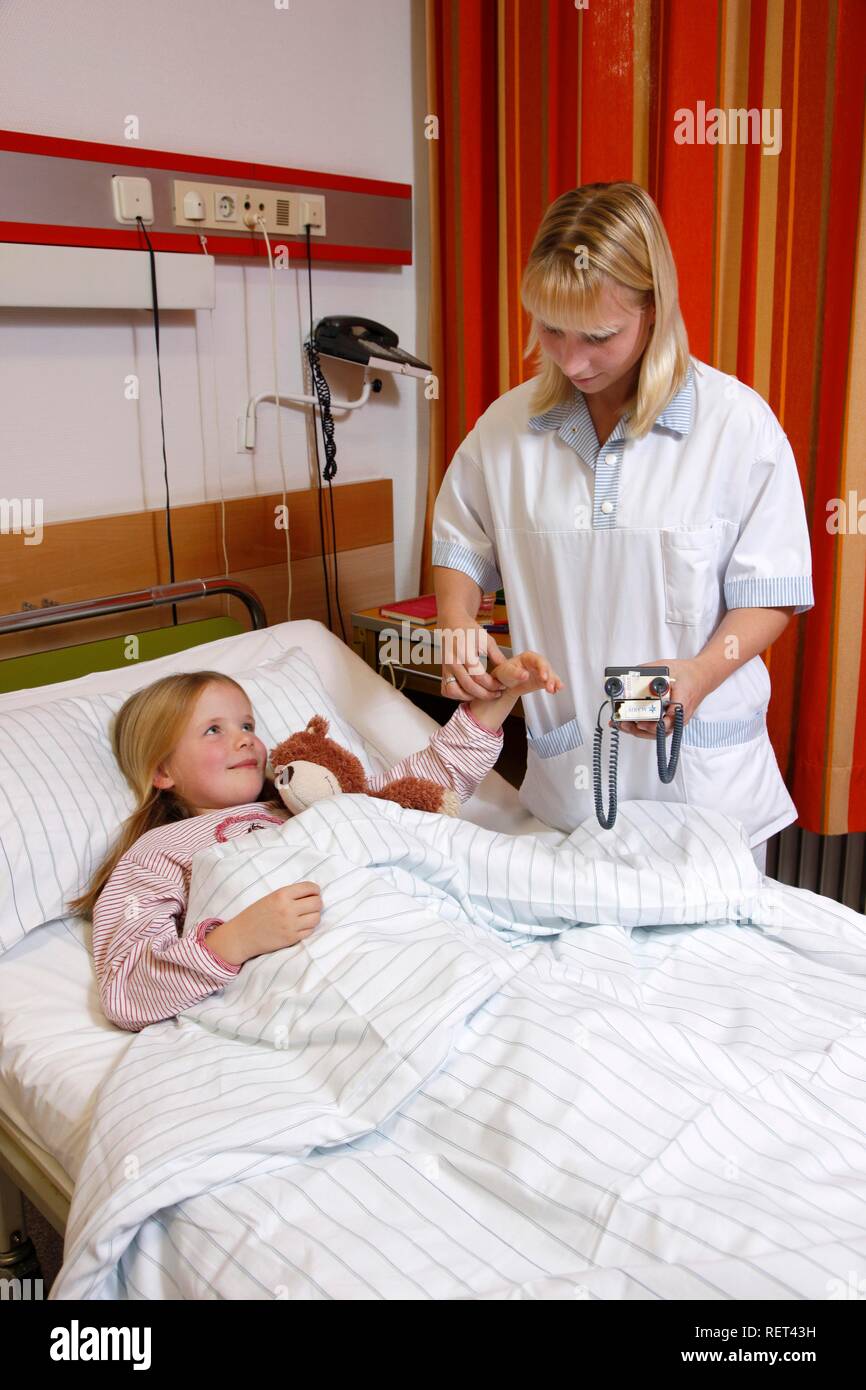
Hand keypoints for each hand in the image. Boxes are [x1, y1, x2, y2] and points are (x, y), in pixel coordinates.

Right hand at [205, 881, 321, 965]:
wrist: (242, 936)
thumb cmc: (256, 914)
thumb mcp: (271, 897)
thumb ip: (290, 894)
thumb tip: (314, 893)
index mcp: (281, 895)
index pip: (310, 888)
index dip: (315, 890)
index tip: (314, 892)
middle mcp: (287, 909)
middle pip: (317, 903)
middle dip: (317, 902)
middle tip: (311, 904)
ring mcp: (290, 925)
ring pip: (316, 918)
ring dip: (314, 915)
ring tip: (306, 916)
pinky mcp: (291, 938)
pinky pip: (310, 931)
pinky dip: (308, 927)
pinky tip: (300, 925)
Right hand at [439, 616, 507, 700]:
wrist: (451, 622)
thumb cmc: (468, 629)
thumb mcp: (486, 639)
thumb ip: (497, 656)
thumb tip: (509, 670)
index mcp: (464, 652)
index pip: (479, 676)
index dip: (492, 684)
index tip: (501, 685)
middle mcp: (452, 662)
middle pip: (468, 686)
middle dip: (485, 694)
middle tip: (496, 694)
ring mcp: (445, 668)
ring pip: (454, 691)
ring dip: (469, 697)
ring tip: (482, 694)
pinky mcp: (443, 671)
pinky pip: (446, 689)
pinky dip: (456, 695)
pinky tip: (468, 692)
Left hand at [490, 650, 563, 696]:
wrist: (505, 684)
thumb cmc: (504, 674)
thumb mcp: (506, 672)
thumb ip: (515, 673)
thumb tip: (525, 674)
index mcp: (528, 657)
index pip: (538, 660)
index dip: (543, 668)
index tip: (544, 677)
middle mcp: (536, 663)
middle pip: (547, 668)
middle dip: (550, 677)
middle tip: (549, 686)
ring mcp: (541, 672)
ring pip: (551, 675)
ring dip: (554, 682)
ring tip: (553, 690)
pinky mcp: (543, 681)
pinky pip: (551, 682)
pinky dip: (555, 686)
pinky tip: (556, 691)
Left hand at [614, 658, 707, 739]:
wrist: (702, 677)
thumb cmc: (687, 673)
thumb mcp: (667, 667)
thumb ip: (648, 670)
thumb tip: (630, 674)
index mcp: (681, 701)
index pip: (669, 719)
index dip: (654, 724)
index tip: (640, 722)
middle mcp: (680, 714)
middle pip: (661, 730)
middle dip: (640, 729)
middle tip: (624, 723)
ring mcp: (676, 720)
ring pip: (658, 732)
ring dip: (639, 731)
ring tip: (622, 725)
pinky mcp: (672, 720)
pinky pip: (658, 729)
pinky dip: (643, 728)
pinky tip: (630, 724)